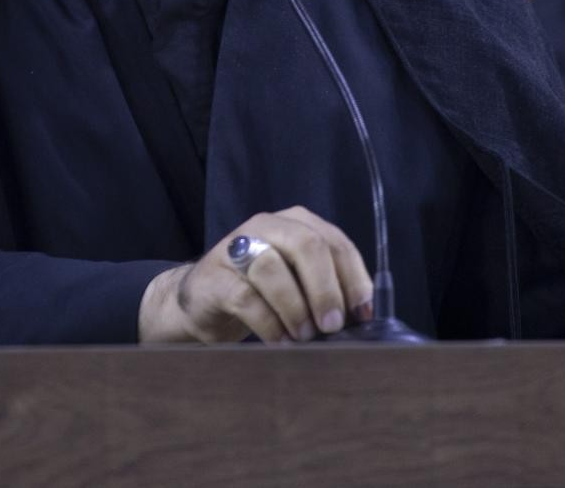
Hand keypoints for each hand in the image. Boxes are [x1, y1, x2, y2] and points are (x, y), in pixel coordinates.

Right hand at [138, 206, 373, 343]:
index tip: (362, 313)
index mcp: (296, 223)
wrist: (202, 300)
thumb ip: (327, 289)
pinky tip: (280, 341)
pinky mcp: (214, 277)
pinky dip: (269, 323)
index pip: (335, 241)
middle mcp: (267, 226)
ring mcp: (236, 248)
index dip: (353, 278)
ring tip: (306, 337)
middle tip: (333, 325)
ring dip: (296, 307)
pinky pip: (245, 297)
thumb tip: (362, 317)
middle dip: (326, 288)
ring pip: (273, 267)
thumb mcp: (298, 283)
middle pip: (306, 245)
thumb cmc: (262, 292)